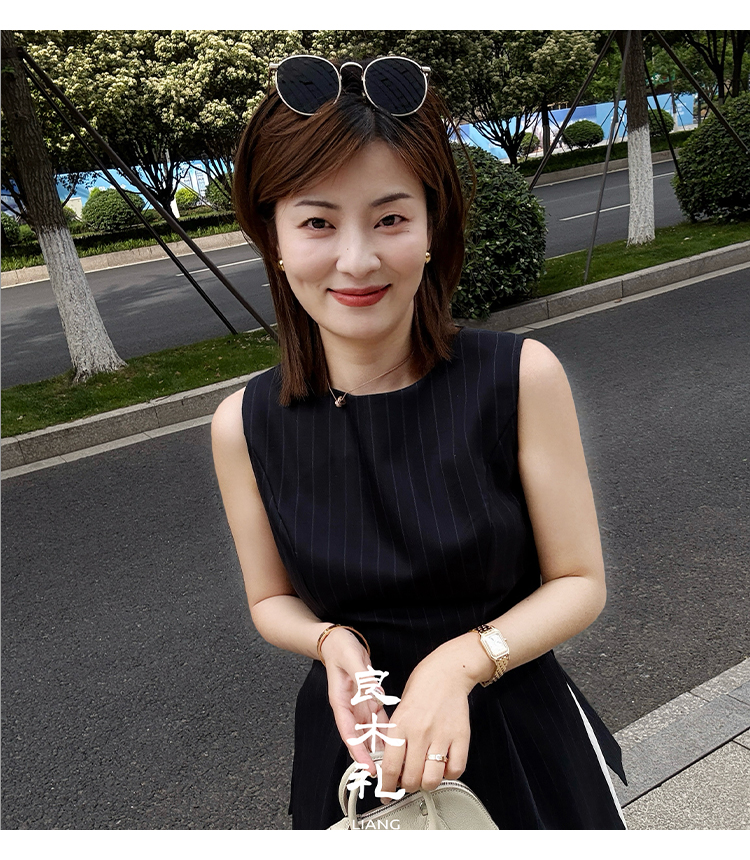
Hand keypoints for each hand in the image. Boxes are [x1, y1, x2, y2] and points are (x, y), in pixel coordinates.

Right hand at [321, 627, 385, 774]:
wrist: (339, 641)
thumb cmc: (341, 649)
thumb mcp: (352, 660)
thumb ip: (363, 678)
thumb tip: (376, 694)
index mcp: (341, 703)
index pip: (349, 733)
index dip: (358, 752)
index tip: (368, 767)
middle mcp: (350, 709)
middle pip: (360, 738)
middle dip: (371, 757)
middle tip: (385, 775)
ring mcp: (360, 706)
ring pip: (371, 732)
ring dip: (380, 747)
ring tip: (393, 764)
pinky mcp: (369, 700)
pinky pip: (379, 720)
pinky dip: (387, 731)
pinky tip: (397, 740)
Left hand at [377, 641, 476, 797]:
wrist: (447, 671)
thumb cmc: (421, 688)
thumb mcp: (399, 710)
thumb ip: (395, 737)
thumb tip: (391, 766)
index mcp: (400, 725)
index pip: (390, 767)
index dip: (386, 786)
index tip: (386, 792)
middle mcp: (420, 732)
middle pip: (412, 779)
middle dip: (407, 786)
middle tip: (408, 781)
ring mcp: (442, 735)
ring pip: (433, 779)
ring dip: (427, 783)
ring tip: (425, 775)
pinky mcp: (461, 736)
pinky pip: (456, 769)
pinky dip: (449, 773)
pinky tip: (444, 765)